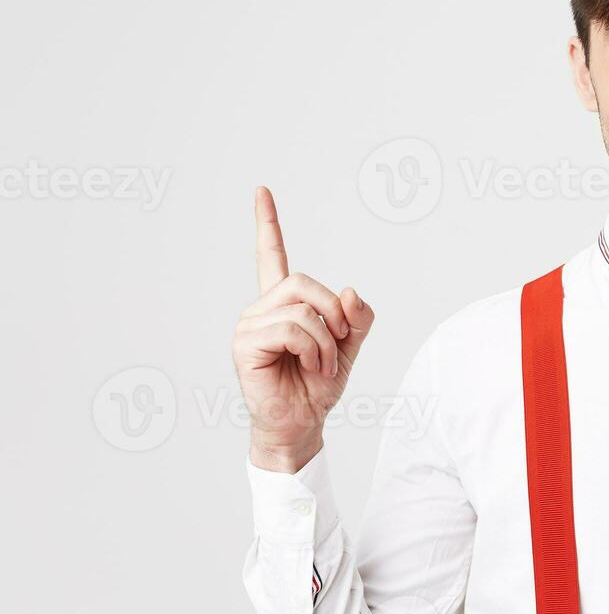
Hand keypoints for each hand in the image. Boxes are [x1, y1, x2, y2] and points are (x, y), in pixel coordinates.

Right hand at [232, 186, 374, 471]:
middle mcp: (262, 309)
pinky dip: (315, 349)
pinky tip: (310, 367)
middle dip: (333, 312)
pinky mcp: (245, 345)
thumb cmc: (318, 386)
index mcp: (283, 303)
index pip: (272, 255)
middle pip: (303, 281)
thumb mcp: (351, 346)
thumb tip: (349, 290)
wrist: (304, 423)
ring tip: (322, 364)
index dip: (267, 222)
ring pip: (302, 308)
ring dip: (326, 340)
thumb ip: (358, 317)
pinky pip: (292, 329)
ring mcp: (249, 325)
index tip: (262, 190)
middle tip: (338, 343)